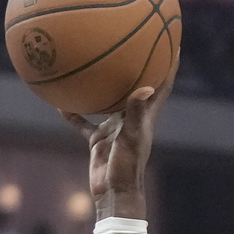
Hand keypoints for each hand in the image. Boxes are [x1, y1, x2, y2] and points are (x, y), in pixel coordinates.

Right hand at [63, 51, 177, 218]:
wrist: (113, 194)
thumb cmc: (127, 169)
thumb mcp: (132, 138)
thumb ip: (136, 113)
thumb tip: (145, 87)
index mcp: (146, 115)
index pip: (163, 83)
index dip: (170, 62)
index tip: (173, 39)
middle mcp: (132, 117)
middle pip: (139, 84)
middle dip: (140, 63)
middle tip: (136, 39)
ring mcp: (115, 127)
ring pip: (109, 99)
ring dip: (104, 84)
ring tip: (94, 61)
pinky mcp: (99, 139)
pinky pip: (83, 122)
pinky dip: (74, 112)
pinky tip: (59, 100)